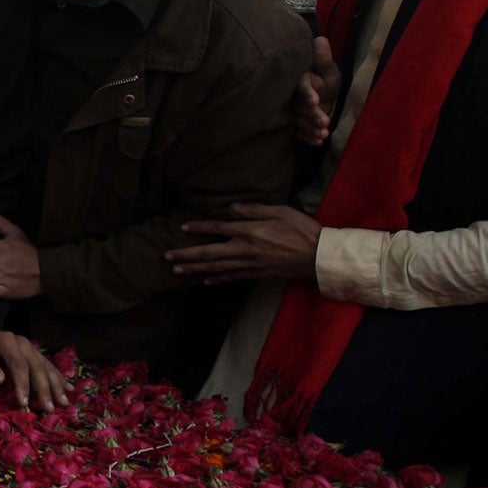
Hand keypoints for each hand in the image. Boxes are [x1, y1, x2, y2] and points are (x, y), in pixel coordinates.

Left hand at [0, 322, 69, 411]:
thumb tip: (0, 380)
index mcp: (8, 342)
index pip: (19, 365)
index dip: (23, 384)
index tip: (25, 402)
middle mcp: (23, 344)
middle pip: (37, 367)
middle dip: (44, 389)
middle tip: (49, 408)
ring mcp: (30, 348)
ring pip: (46, 367)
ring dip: (56, 385)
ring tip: (64, 402)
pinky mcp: (33, 353)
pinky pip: (47, 365)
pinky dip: (58, 377)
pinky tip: (68, 387)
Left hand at [166, 203, 322, 284]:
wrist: (319, 257)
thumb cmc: (303, 230)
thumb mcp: (281, 211)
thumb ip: (254, 210)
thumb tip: (233, 208)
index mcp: (251, 231)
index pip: (219, 228)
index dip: (199, 227)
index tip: (183, 227)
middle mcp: (246, 250)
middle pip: (209, 253)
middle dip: (187, 255)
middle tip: (167, 257)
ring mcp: (250, 265)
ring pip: (216, 268)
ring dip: (194, 269)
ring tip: (176, 270)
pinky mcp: (257, 275)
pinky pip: (231, 278)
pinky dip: (216, 279)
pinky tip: (203, 280)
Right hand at [296, 36, 341, 146]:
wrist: (318, 92)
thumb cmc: (322, 78)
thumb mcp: (326, 70)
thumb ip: (323, 59)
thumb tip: (320, 39)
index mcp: (298, 81)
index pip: (301, 87)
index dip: (307, 93)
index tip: (315, 101)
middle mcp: (291, 97)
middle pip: (299, 106)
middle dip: (312, 115)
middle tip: (324, 123)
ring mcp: (292, 111)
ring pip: (298, 120)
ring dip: (311, 128)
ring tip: (324, 135)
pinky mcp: (294, 124)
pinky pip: (298, 132)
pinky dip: (308, 138)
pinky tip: (318, 142)